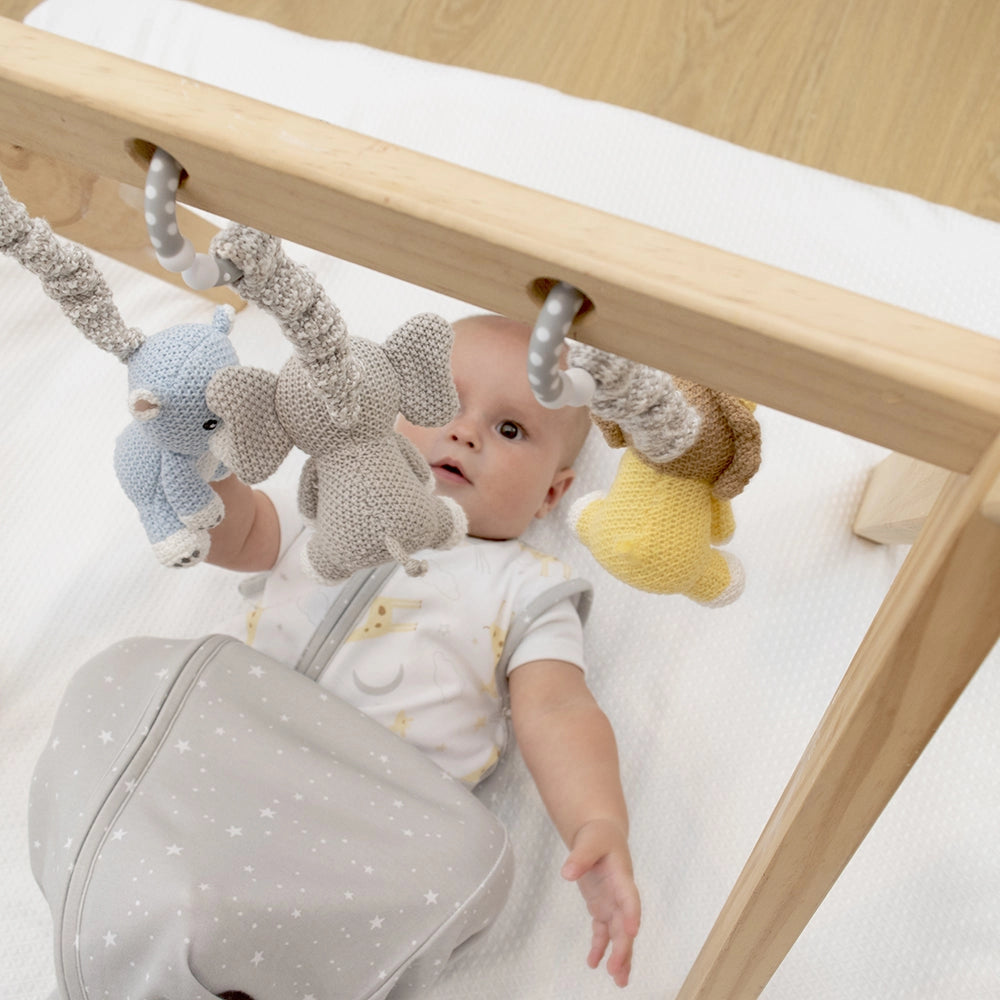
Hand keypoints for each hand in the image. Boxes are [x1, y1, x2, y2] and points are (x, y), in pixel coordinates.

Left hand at [561, 818, 640, 987]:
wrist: (602, 836)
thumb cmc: (599, 837)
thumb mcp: (589, 841)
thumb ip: (579, 857)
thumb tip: (567, 873)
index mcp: (622, 876)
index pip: (629, 897)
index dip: (631, 914)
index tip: (631, 932)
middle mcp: (620, 894)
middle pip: (625, 924)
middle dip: (623, 948)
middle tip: (617, 971)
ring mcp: (612, 903)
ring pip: (618, 934)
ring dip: (619, 956)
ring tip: (619, 980)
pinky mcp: (602, 908)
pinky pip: (603, 931)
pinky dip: (599, 947)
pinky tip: (593, 963)